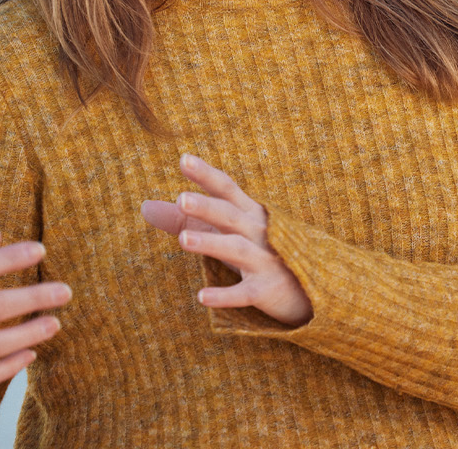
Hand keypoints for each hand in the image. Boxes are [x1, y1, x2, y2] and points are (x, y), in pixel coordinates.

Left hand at [139, 153, 312, 326]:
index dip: (206, 175)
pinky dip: (225, 296)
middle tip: (181, 199)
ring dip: (211, 243)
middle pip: (231, 216)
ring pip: (237, 250)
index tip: (183, 159)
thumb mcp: (227, 234)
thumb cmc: (260, 253)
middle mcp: (260, 233)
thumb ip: (186, 220)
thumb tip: (145, 207)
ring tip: (182, 240)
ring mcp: (266, 261)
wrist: (312, 290)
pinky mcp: (268, 291)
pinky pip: (245, 293)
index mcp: (250, 215)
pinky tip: (202, 298)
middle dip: (207, 207)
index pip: (227, 189)